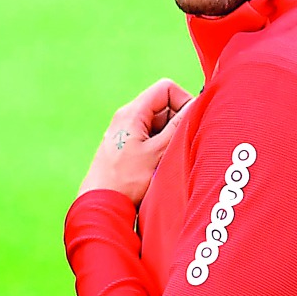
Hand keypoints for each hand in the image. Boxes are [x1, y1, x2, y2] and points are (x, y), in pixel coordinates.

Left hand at [79, 78, 192, 206]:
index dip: (184, 102)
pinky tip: (159, 168)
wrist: (100, 206)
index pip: (166, 89)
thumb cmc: (126, 181)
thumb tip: (196, 105)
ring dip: (170, 140)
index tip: (189, 124)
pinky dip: (160, 149)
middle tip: (179, 147)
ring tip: (167, 161)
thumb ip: (178, 126)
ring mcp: (125, 134)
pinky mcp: (126, 149)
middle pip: (164, 106)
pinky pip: (150, 140)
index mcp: (132, 113)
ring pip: (159, 125)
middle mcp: (126, 118)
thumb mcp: (158, 152)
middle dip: (177, 124)